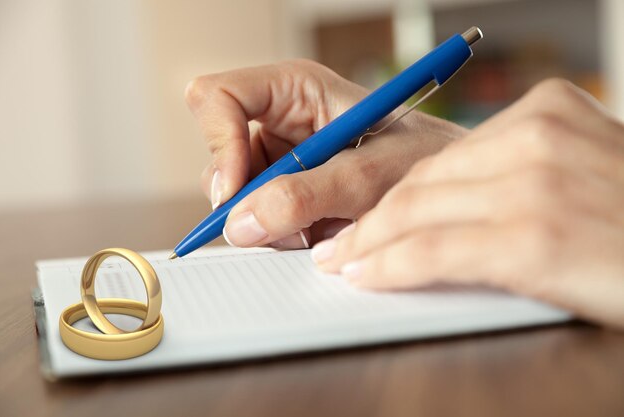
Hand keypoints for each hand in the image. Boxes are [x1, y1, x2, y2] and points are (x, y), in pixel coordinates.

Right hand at [185, 59, 465, 248]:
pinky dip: (283, 234)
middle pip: (221, 156)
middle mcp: (279, 119)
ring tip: (320, 225)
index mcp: (293, 88)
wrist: (447, 191)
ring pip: (237, 195)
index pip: (218, 98)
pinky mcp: (287, 188)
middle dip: (246, 198)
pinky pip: (259, 218)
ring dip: (269, 222)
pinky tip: (320, 231)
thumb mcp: (367, 175)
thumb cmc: (423, 162)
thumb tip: (240, 223)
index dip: (218, 144)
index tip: (236, 191)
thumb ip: (303, 196)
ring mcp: (280, 156)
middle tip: (285, 223)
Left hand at [313, 79, 623, 329]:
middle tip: (334, 241)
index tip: (364, 212)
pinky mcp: (534, 237)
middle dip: (369, 216)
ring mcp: (535, 184)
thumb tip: (449, 203)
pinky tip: (365, 275)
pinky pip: (432, 249)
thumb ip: (520, 174)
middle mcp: (538, 136)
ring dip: (367, 241)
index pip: (444, 157)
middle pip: (422, 180)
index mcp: (548, 112)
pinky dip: (388, 264)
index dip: (395, 190)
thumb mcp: (583, 174)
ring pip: (415, 211)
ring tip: (339, 261)